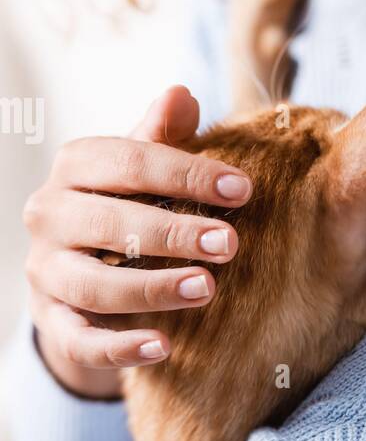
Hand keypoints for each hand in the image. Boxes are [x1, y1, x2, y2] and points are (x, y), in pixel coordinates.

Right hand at [22, 85, 251, 397]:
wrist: (86, 275)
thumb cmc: (128, 207)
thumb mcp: (144, 170)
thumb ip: (163, 136)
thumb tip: (181, 93)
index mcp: (75, 166)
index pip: (129, 162)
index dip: (187, 174)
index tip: (244, 190)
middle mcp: (50, 214)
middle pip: (110, 222)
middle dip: (174, 233)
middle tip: (231, 243)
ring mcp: (46, 271)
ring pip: (93, 284)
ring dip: (152, 287)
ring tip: (207, 289)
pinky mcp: (51, 322)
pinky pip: (79, 340)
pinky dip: (118, 347)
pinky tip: (162, 347)